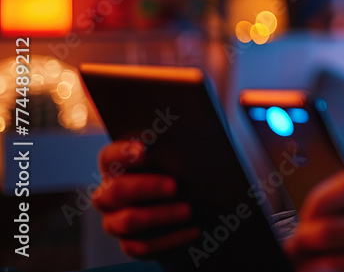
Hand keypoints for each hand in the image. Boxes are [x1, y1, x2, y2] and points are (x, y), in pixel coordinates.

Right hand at [92, 140, 199, 258]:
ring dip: (160, 215)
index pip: (109, 158)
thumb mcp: (181, 158)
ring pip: (128, 221)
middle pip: (117, 191)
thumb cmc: (182, 173)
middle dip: (146, 187)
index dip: (122, 154)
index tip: (144, 150)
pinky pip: (143, 246)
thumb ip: (177, 148)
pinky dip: (170, 239)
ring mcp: (115, 222)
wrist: (191, 208)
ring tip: (188, 211)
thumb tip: (192, 138)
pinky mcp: (130, 244)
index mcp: (116, 168)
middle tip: (174, 186)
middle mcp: (108, 196)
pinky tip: (193, 231)